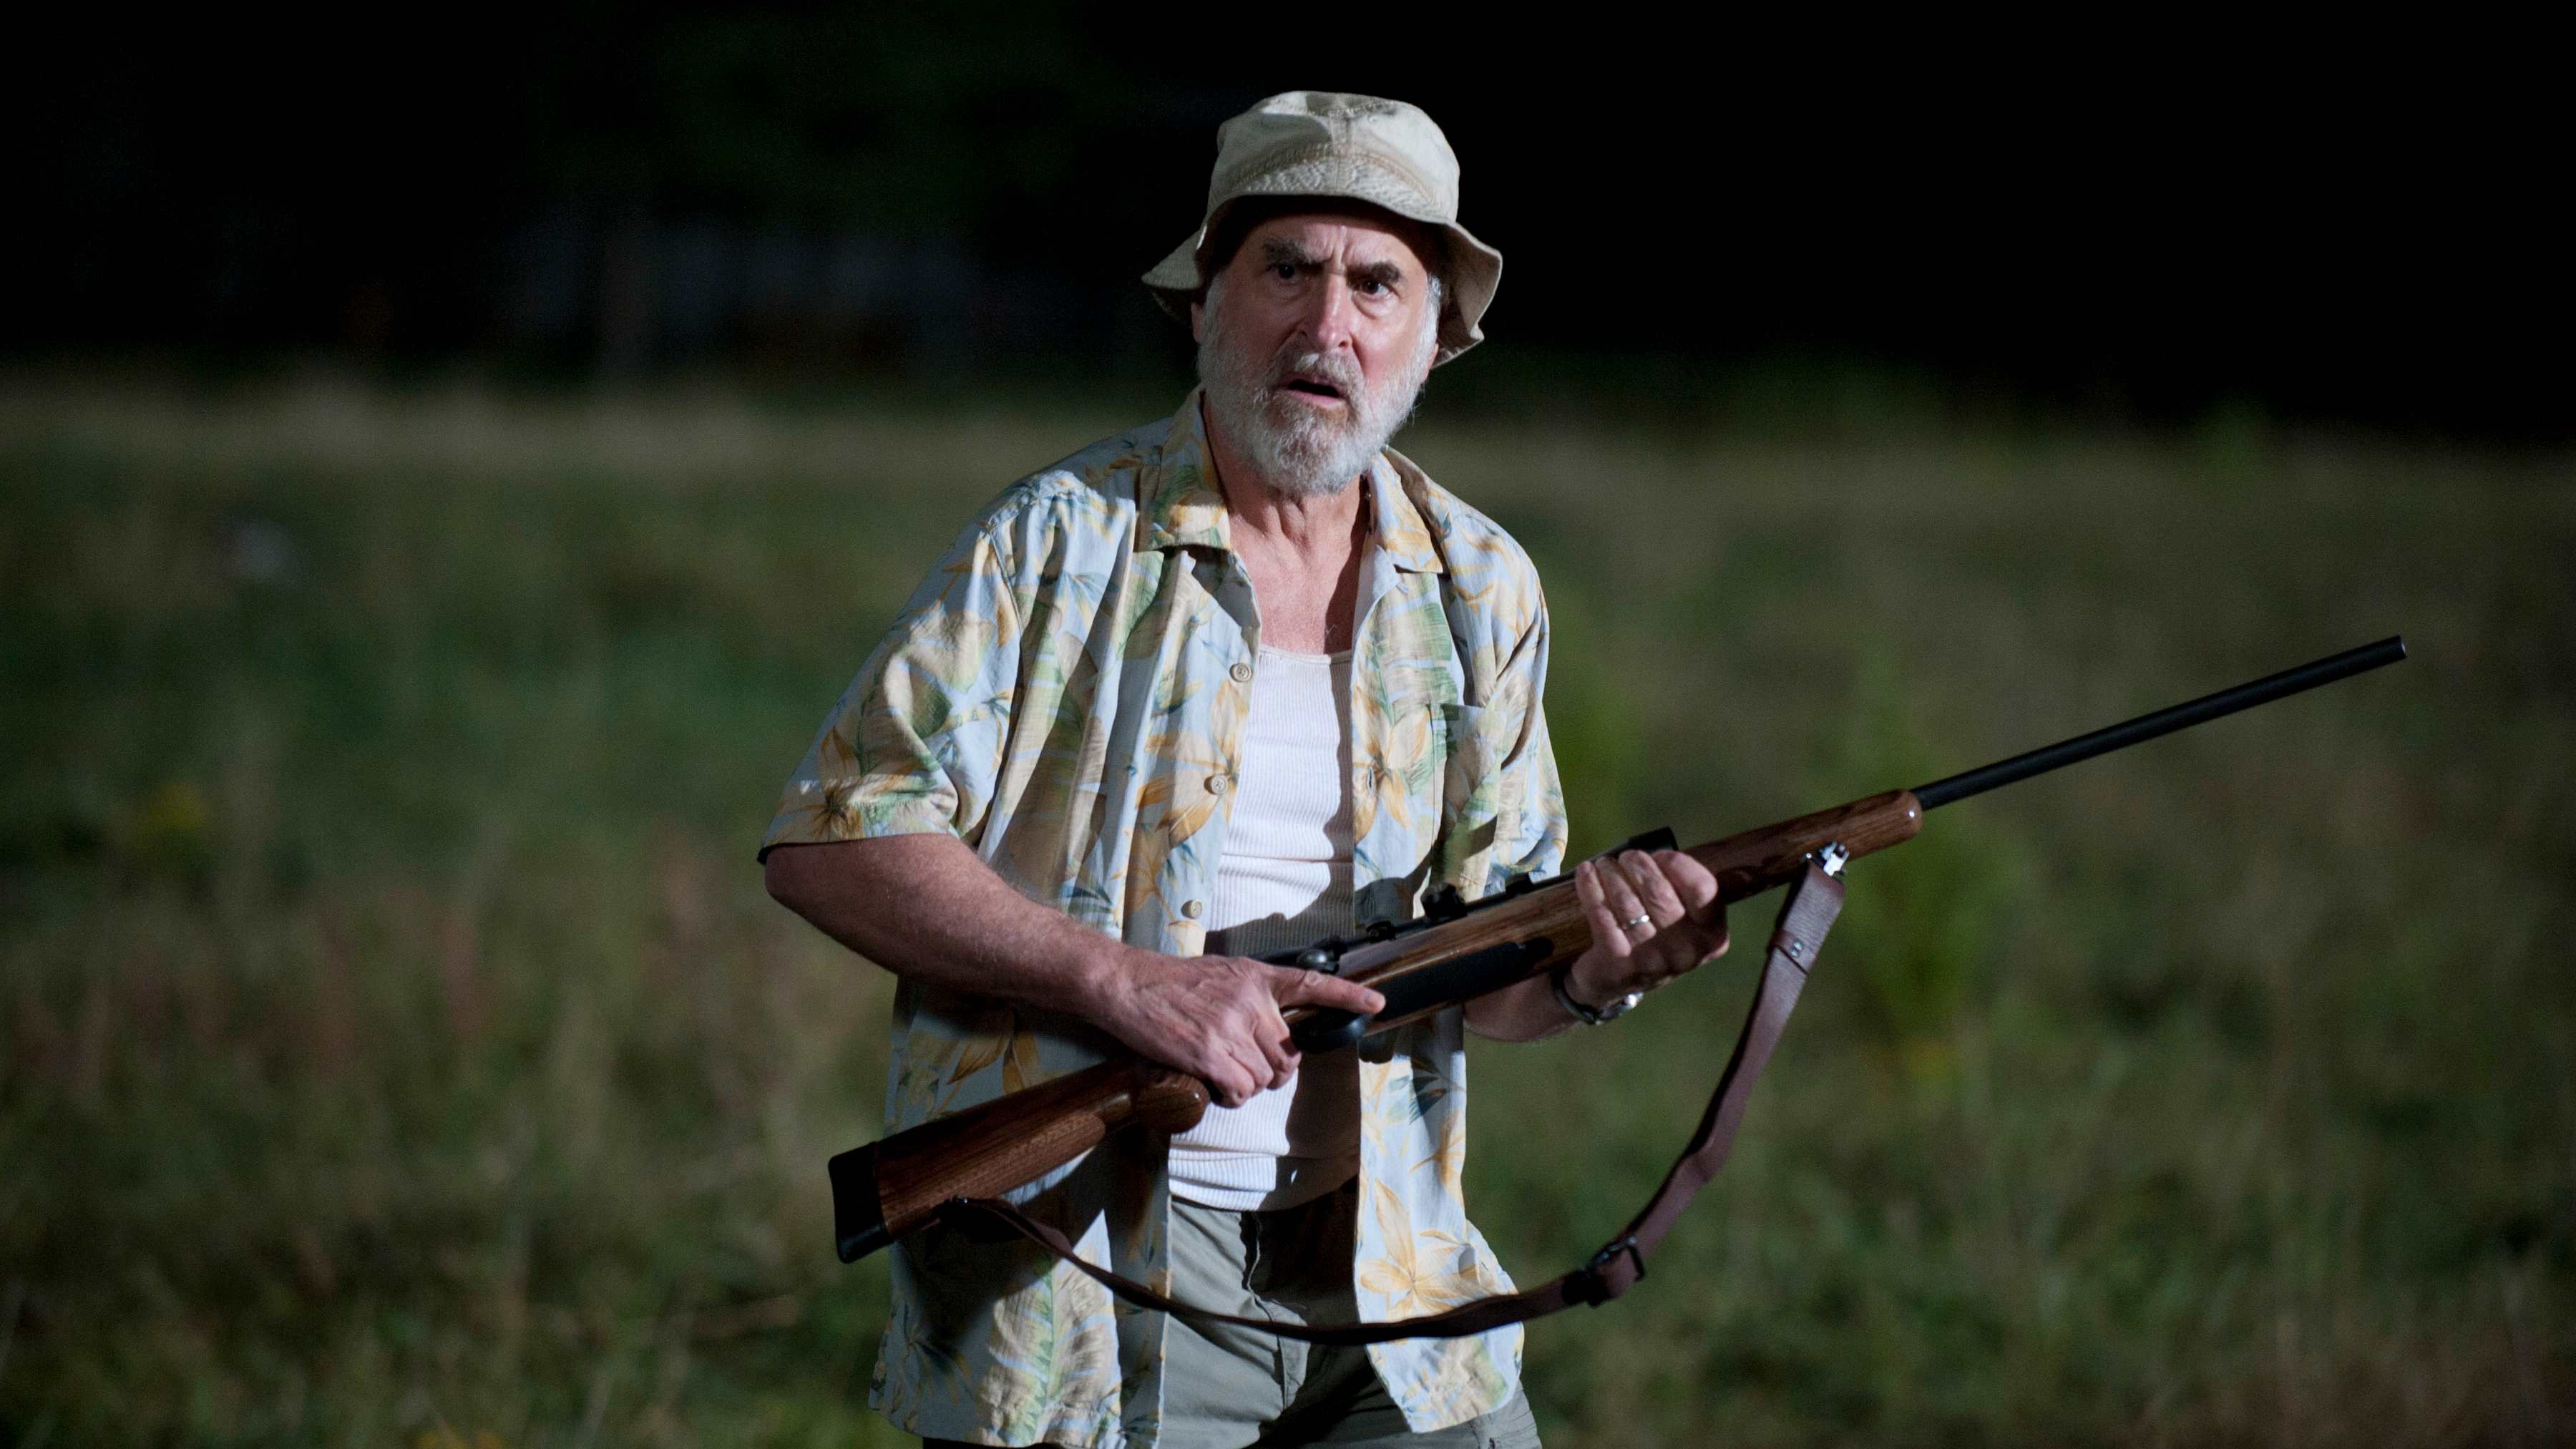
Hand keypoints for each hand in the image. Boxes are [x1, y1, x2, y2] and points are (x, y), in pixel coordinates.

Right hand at [1092, 952, 1385, 1107]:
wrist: (1127, 986)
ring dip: (1245, 1086)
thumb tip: (1271, 1025)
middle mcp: (1251, 1002)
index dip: (1347, 997)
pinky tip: (1212, 1084)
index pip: (1311, 985)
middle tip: (1242, 1067)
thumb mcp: (1221, 974)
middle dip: (1271, 1070)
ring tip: (1220, 1073)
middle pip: (1286, 1056)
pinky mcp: (1210, 1054)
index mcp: (1256, 978)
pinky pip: (1240, 1091)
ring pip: (1264, 1078)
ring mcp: (1231, 1028)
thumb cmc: (1169, 983)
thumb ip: (1251, 994)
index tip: (1376, 1004)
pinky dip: (1230, 1097)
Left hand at [1564, 850, 1729, 1011]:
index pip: (1703, 888)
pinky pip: (1602, 914)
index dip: (1678, 864)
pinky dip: (1591, 887)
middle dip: (1638, 864)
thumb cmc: (1654, 939)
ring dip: (1611, 874)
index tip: (1659, 856)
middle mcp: (1687, 951)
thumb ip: (1682, 890)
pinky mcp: (1618, 962)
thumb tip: (1660, 851)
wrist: (1614, 983)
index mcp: (1712, 936)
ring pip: (1628, 901)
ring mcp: (1652, 959)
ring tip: (1604, 864)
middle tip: (1627, 858)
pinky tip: (1586, 873)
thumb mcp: (1682, 922)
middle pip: (1659, 891)